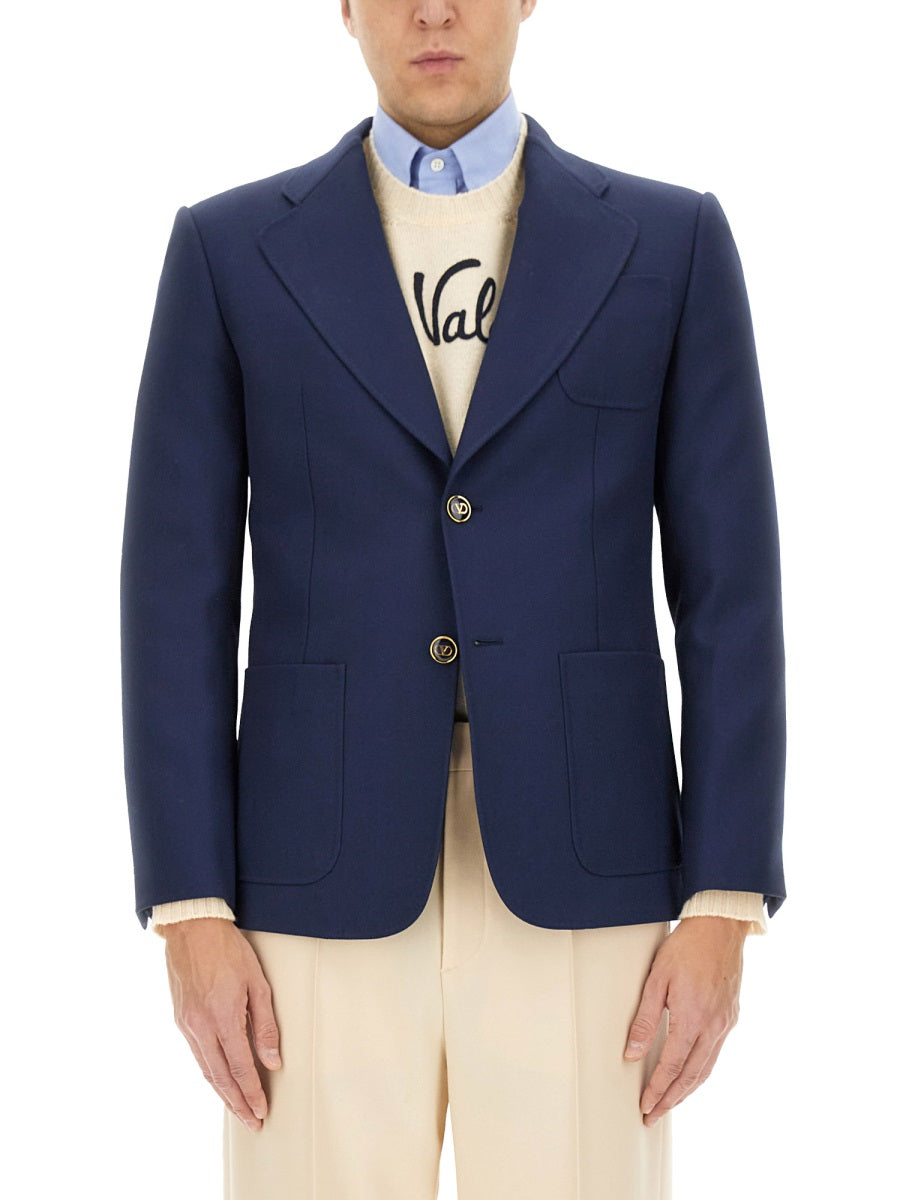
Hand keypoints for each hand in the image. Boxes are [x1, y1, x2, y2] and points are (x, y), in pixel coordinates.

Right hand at [159, 918, 281, 1130]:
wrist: (192, 928)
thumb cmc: (229, 950)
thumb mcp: (257, 983)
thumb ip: (266, 1025)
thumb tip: (273, 1060)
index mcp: (223, 1017)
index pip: (240, 1068)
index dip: (253, 1093)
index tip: (263, 1111)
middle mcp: (201, 1026)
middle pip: (221, 1078)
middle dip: (238, 1103)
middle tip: (252, 1122)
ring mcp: (187, 1025)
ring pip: (206, 1070)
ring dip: (223, 1093)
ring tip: (239, 1109)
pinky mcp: (180, 1020)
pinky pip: (197, 1055)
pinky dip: (210, 1073)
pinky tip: (221, 1081)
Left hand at [623, 916, 750, 1124]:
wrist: (720, 928)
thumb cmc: (686, 948)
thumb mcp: (657, 979)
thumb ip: (644, 1019)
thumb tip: (632, 1053)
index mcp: (692, 1017)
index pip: (672, 1066)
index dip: (657, 1089)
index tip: (645, 1106)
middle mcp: (713, 1026)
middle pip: (690, 1076)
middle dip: (671, 1100)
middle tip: (653, 1116)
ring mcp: (725, 1023)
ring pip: (705, 1069)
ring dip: (687, 1090)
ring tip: (669, 1103)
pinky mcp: (731, 1017)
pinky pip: (715, 1054)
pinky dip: (701, 1072)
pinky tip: (690, 1076)